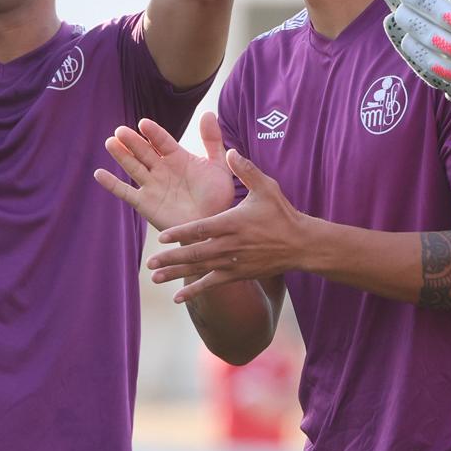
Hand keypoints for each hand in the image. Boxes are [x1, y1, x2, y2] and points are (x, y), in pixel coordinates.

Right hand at [95, 113, 235, 231]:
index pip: (162, 141)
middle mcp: (161, 169)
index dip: (153, 133)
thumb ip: (213, 141)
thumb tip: (209, 113)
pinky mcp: (144, 203)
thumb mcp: (218, 166)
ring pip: (133, 167)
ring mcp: (151, 185)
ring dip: (121, 155)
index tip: (144, 124)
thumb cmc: (217, 197)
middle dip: (132, 141)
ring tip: (110, 143)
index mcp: (177, 157)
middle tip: (120, 131)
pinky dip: (112, 184)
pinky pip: (125, 192)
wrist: (212, 226)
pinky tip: (99, 174)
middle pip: (143, 151)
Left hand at [148, 149, 304, 302]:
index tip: (161, 237)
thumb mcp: (266, 188)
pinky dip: (195, 291)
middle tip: (150, 262)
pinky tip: (178, 298)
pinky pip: (212, 284)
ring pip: (200, 270)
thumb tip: (230, 151)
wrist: (300, 244)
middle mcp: (230, 245)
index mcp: (232, 223)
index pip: (202, 229)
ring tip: (154, 278)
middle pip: (195, 253)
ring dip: (176, 274)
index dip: (181, 234)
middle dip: (171, 258)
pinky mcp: (238, 275)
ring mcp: (233, 263)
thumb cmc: (281, 214)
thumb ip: (246, 170)